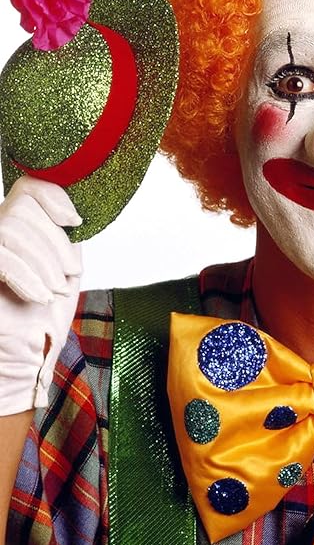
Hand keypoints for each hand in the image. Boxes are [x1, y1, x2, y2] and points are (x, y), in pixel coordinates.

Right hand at [0, 176, 81, 414]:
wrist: (25, 358)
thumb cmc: (45, 316)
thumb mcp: (66, 267)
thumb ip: (64, 235)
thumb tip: (71, 208)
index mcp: (19, 229)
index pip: (28, 186)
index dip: (53, 195)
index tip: (75, 221)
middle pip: (21, 207)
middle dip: (54, 242)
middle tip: (70, 274)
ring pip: (10, 227)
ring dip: (43, 261)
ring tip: (55, 290)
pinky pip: (1, 257)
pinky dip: (26, 276)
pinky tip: (40, 297)